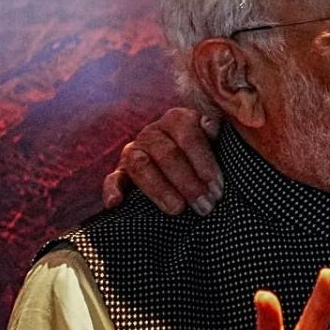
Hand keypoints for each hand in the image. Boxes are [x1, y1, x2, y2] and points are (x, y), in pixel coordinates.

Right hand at [102, 108, 223, 213]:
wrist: (182, 161)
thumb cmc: (205, 155)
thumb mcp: (215, 140)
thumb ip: (215, 132)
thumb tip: (211, 127)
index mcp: (178, 119)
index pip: (189, 136)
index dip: (204, 163)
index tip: (217, 187)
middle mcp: (153, 132)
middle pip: (166, 154)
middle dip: (188, 182)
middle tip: (205, 205)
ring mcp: (134, 151)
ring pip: (140, 166)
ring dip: (160, 190)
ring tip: (178, 210)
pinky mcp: (121, 172)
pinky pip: (112, 178)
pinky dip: (112, 190)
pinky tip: (115, 204)